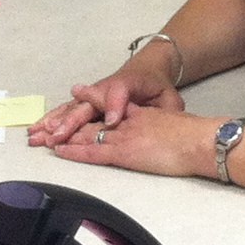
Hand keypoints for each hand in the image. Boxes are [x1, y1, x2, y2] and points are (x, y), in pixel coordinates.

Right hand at [26, 71, 183, 147]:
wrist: (148, 68)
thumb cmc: (157, 87)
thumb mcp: (168, 97)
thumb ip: (165, 108)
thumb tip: (159, 120)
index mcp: (129, 84)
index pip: (120, 91)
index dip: (114, 105)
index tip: (111, 121)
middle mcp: (106, 88)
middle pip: (87, 103)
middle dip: (71, 120)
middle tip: (57, 135)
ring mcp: (93, 94)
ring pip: (72, 108)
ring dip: (54, 122)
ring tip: (37, 134)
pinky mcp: (86, 101)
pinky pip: (68, 111)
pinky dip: (52, 120)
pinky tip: (37, 129)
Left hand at [41, 104, 215, 179]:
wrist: (200, 139)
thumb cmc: (193, 134)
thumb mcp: (174, 118)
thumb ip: (163, 120)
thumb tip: (165, 125)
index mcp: (140, 112)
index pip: (111, 104)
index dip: (91, 99)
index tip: (77, 92)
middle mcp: (127, 120)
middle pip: (91, 119)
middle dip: (66, 123)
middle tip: (44, 127)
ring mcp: (124, 135)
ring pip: (87, 134)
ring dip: (64, 136)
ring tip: (43, 138)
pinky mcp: (125, 152)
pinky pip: (94, 151)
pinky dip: (76, 150)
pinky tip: (62, 150)